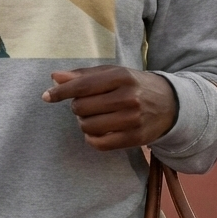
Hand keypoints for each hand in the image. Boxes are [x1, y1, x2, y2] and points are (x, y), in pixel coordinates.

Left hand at [42, 66, 177, 150]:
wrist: (170, 103)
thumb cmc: (133, 85)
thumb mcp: (112, 74)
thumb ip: (82, 75)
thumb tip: (54, 77)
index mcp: (120, 76)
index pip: (82, 86)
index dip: (61, 92)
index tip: (46, 96)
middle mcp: (128, 97)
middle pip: (81, 107)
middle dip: (77, 106)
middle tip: (87, 104)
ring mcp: (133, 119)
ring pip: (88, 126)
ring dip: (84, 122)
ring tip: (94, 116)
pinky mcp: (135, 138)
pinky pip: (99, 144)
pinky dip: (92, 138)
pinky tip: (98, 130)